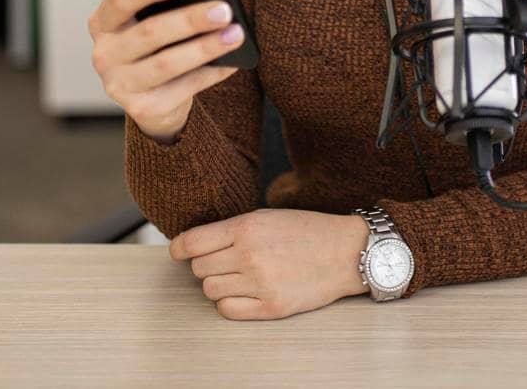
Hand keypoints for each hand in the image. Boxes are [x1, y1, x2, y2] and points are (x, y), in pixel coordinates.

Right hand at [89, 0, 246, 142]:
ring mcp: (120, 84)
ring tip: (235, 33)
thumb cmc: (153, 43)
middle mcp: (104, 54)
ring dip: (206, 47)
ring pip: (168, 63)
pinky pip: (184, 88)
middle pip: (150, 33)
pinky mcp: (143, 109)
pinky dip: (211, 73)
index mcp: (103, 23)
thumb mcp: (143, 15)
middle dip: (190, 19)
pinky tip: (232, 61)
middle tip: (224, 8)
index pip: (119, 0)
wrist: (152, 98)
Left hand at [171, 209, 370, 320]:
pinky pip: (227, 310)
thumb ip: (232, 229)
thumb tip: (193, 245)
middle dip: (207, 265)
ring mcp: (260, 283)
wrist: (346, 252)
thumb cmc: (308, 231)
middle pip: (199, 269)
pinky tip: (246, 292)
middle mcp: (250, 255)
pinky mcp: (270, 307)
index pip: (191, 243)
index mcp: (248, 227)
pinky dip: (230, 303)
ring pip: (210, 290)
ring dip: (219, 284)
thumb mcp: (268, 216)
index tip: (180, 252)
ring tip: (241, 276)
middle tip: (226, 261)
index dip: (180, 248)